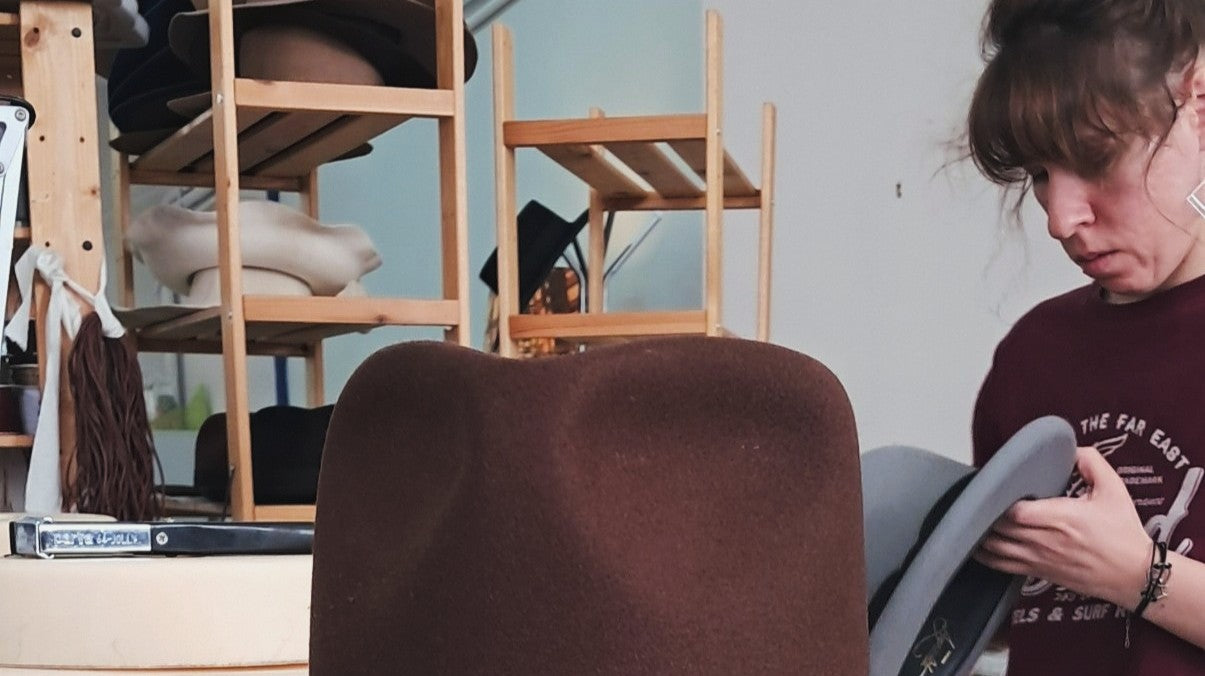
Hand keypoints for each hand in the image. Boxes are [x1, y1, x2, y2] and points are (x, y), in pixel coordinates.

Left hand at [974, 445, 1151, 608]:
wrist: (1136, 575)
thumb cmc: (1124, 534)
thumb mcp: (1114, 490)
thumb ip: (1092, 464)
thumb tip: (1074, 448)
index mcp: (1061, 517)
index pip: (1015, 510)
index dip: (998, 499)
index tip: (991, 485)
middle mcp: (1046, 540)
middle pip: (999, 528)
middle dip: (984, 514)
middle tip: (974, 499)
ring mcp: (1040, 559)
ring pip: (996, 549)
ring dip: (979, 535)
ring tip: (969, 520)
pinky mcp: (1039, 573)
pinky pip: (1003, 566)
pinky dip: (986, 556)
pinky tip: (975, 547)